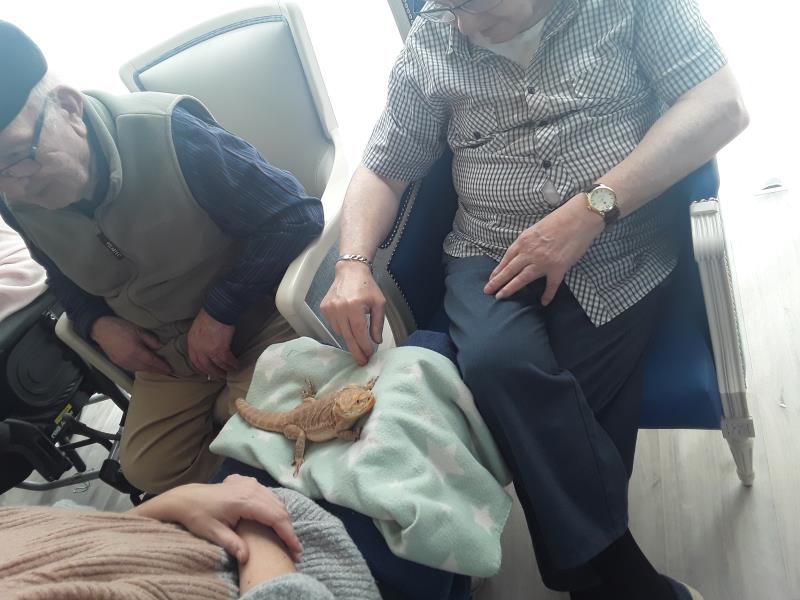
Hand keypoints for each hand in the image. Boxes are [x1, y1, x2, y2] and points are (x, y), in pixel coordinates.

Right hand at [90, 316, 171, 374]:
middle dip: (157, 371)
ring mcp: (122, 363)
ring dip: (148, 371)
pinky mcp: (117, 363)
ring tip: (157, 370)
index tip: (170, 369)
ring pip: (139, 370)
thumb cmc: (121, 327)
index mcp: (136, 352)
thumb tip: (161, 348)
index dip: (161, 366)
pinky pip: (131, 369)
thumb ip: (151, 341)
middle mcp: (129, 360)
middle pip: (146, 368)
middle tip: (166, 372)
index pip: (152, 362)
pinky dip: (140, 369)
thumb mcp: (139, 331)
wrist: (101, 329)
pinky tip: (144, 367)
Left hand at [130, 474, 303, 563]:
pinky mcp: (247, 482)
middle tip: (294, 550)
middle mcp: (251, 488)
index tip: (296, 550)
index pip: (275, 517)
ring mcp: (250, 483)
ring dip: (283, 519)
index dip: (288, 534)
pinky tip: (273, 520)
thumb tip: (247, 558)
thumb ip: (231, 544)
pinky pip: (268, 495)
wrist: (185, 499)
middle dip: (289, 529)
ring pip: (276, 501)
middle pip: (280, 509)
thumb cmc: (197, 516)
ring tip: (286, 538)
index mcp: (245, 500)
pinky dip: (274, 508)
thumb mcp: (212, 533)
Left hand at [187, 308, 239, 378]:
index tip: (207, 370)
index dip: (201, 366)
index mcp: (192, 341)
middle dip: (213, 372)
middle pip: (205, 365)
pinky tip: (237, 365)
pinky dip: (232, 364)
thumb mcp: (199, 326)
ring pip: (217, 365)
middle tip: (219, 375)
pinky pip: (227, 361)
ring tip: (230, 372)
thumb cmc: (210, 314)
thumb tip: (207, 342)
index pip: (194, 359)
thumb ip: (200, 337)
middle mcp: (198, 348)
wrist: (218, 311)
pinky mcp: (220, 349)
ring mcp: (209, 350)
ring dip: (224, 370)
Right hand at [320, 261, 384, 365]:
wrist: (350, 271)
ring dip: (350, 337)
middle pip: (348, 337)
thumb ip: (378, 324)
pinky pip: (334, 326)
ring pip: (341, 333)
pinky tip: (348, 321)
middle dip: (356, 351)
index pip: (359, 333)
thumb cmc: (367, 286)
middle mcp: (340, 308)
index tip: (369, 355)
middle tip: (362, 362)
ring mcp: (330, 309)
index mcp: (355, 306)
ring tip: (358, 333)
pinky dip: (342, 328)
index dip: (364, 346)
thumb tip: (376, 341)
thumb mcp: (379, 303)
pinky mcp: (324, 308)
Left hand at [484, 194, 604, 304]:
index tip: (491, 279)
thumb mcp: (536, 228)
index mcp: (524, 241)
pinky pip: (551, 285)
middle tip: (487, 291)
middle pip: (509, 270)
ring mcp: (543, 262)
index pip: (506, 259)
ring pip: (522, 279)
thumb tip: (521, 252)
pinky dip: (548, 295)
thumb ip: (528, 242)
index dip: (498, 270)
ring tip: (500, 297)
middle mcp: (530, 253)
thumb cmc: (560, 219)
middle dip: (497, 282)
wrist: (580, 218)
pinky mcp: (558, 268)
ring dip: (510, 288)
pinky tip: (544, 302)